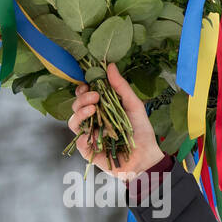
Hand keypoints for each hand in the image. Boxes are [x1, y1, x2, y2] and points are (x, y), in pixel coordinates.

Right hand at [67, 62, 164, 178]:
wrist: (147, 156)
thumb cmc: (141, 131)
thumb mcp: (133, 105)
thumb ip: (121, 87)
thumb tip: (110, 66)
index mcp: (101, 109)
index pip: (84, 96)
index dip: (83, 90)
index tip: (89, 84)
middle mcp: (92, 121)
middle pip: (76, 107)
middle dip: (82, 99)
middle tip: (94, 96)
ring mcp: (89, 136)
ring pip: (73, 122)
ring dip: (80, 113)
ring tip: (93, 109)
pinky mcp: (89, 151)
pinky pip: (79, 141)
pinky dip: (84, 135)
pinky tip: (94, 132)